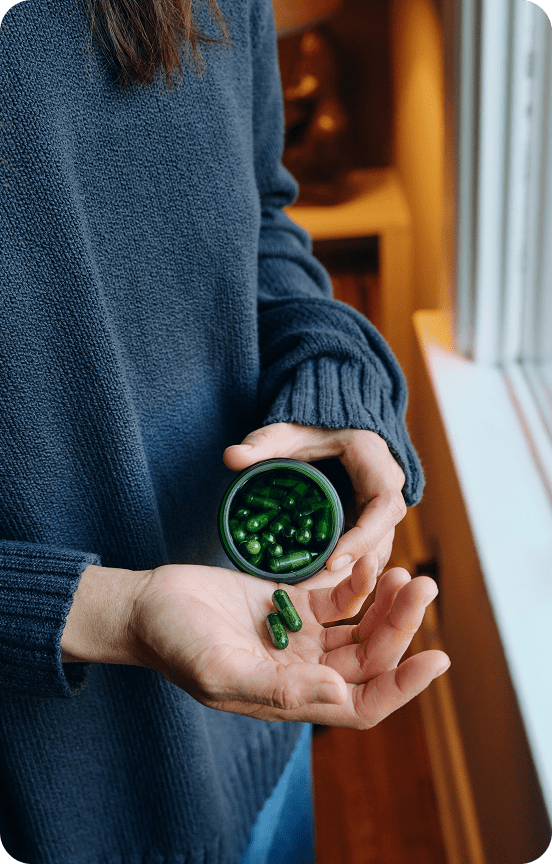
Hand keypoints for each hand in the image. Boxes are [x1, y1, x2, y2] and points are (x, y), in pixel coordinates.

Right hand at [127, 559, 448, 727]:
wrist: (149, 605)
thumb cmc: (175, 642)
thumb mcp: (220, 670)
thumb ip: (277, 687)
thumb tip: (338, 693)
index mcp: (291, 696)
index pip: (363, 703)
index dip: (402, 686)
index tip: (437, 657)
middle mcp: (303, 671)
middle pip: (370, 657)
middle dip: (402, 625)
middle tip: (424, 585)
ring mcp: (299, 637)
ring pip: (360, 627)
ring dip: (388, 603)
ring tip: (409, 572)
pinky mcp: (290, 604)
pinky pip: (337, 598)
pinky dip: (357, 582)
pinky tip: (369, 562)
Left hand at [224, 422, 406, 579]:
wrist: (333, 424)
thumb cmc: (314, 425)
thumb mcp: (288, 431)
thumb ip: (262, 442)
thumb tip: (231, 457)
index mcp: (376, 463)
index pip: (385, 506)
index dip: (363, 537)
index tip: (332, 561)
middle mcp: (389, 488)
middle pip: (384, 536)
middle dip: (353, 567)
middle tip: (311, 589)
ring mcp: (383, 508)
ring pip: (379, 549)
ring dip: (351, 575)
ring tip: (310, 594)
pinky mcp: (372, 522)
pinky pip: (368, 550)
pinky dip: (347, 570)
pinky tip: (316, 587)